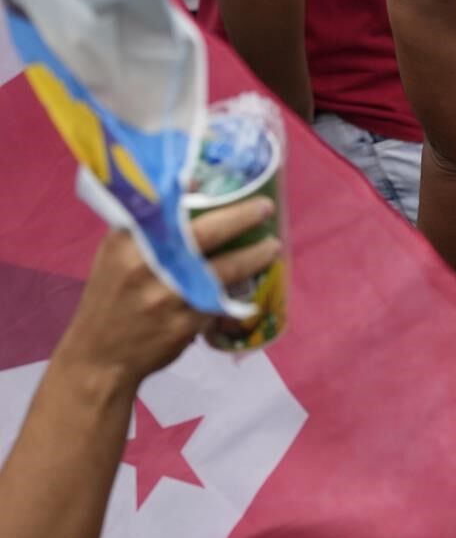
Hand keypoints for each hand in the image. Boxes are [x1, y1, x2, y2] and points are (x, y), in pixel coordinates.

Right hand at [52, 197, 280, 390]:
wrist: (100, 356)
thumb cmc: (112, 296)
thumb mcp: (116, 254)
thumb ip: (149, 221)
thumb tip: (192, 181)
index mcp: (127, 244)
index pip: (166, 210)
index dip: (201, 195)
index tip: (232, 184)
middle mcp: (147, 267)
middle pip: (202, 235)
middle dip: (239, 218)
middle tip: (265, 207)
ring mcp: (167, 297)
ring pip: (222, 270)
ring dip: (252, 256)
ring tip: (272, 246)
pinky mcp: (185, 324)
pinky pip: (221, 301)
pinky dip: (240, 290)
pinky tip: (256, 279)